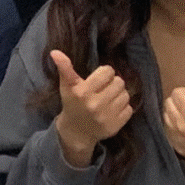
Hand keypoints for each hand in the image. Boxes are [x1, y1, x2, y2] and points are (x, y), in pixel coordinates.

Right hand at [49, 50, 133, 167]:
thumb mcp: (66, 86)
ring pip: (126, 95)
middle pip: (119, 82)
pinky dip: (123, 108)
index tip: (99, 78)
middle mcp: (95, 104)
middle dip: (113, 83)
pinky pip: (129, 109)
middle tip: (105, 88)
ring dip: (119, 95)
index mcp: (83, 92)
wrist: (76, 132)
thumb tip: (55, 52)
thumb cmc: (72, 104)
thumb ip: (64, 68)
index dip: (105, 73)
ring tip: (110, 98)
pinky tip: (113, 109)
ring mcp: (106, 117)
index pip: (108, 72)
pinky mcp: (116, 126)